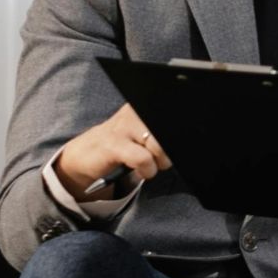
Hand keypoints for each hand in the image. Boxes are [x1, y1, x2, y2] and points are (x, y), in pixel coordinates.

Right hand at [54, 103, 172, 200]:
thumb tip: (192, 136)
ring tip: (151, 163)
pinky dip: (148, 170)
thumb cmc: (124, 144)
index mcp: (146, 106)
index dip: (181, 133)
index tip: (173, 144)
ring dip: (160, 161)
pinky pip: (144, 158)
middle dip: (170, 151)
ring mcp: (124, 126)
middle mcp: (136, 111)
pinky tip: (143, 171)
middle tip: (160, 158)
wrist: (85, 154)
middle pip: (171, 133)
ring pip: (160, 145)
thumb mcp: (147, 133)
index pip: (175, 116)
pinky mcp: (114, 144)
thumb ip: (164, 134)